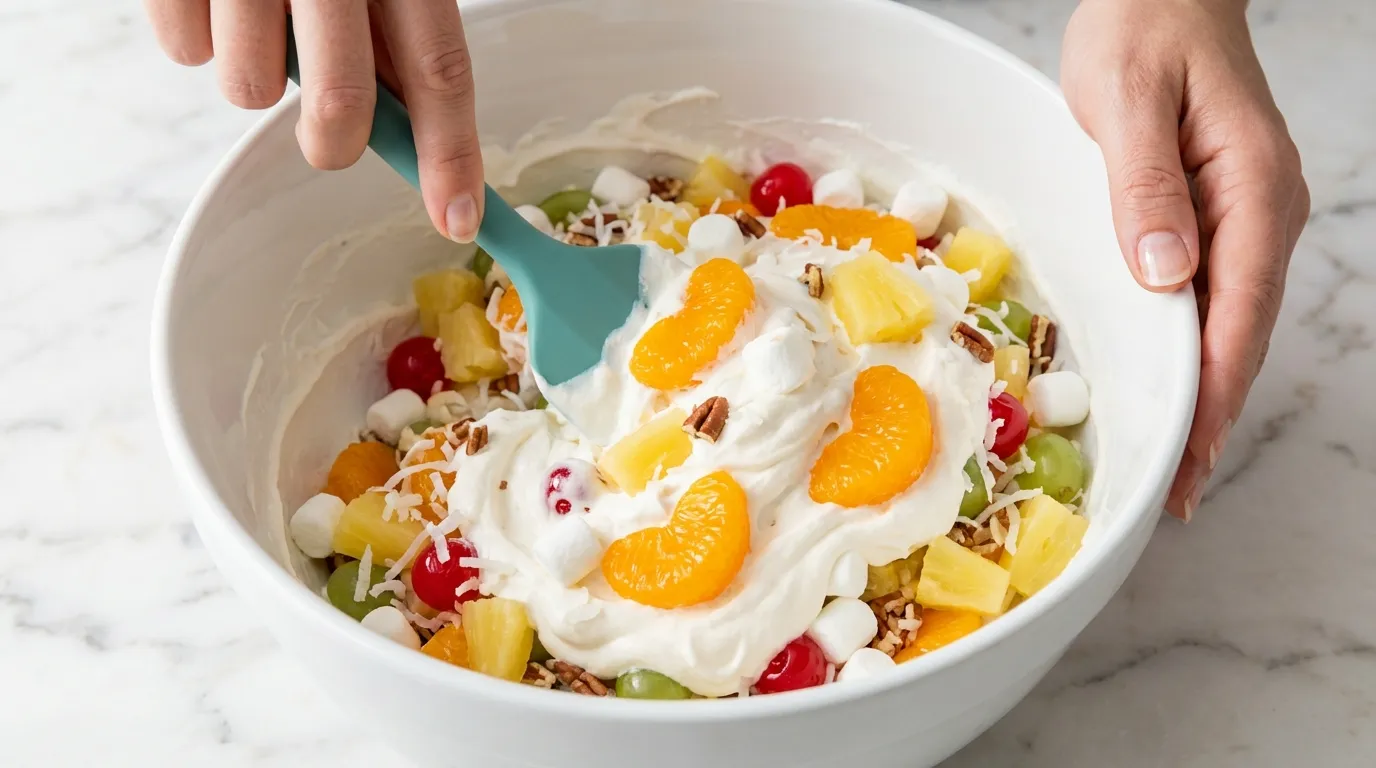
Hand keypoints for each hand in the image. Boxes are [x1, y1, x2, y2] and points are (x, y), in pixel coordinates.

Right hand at [144, 0, 483, 241]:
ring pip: (249, 87)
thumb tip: (416, 129)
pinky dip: (197, 38)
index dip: (451, 155)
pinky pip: (183, 50)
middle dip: (335, 141)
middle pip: (344, 100)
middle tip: (327, 133)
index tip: (458, 220)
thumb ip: (397, 29)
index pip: (441, 69)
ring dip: (255, 75)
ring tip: (256, 16)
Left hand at [1061, 0, 1308, 520]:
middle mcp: (1259, 212)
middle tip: (1176, 491)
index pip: (1236, 315)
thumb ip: (1145, 186)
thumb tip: (1166, 273)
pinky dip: (1191, 349)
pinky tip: (1172, 383)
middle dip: (1210, 415)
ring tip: (1176, 462)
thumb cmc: (1143, 30)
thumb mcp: (1127, 101)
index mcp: (1250, 191)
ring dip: (1202, 392)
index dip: (1211, 396)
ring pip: (1227, 322)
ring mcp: (1243, 215)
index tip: (1189, 460)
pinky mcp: (1214, 213)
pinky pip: (1209, 295)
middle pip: (1240, 333)